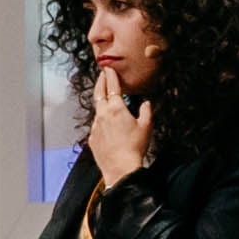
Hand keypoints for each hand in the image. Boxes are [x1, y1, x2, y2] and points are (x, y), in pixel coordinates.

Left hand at [85, 69, 151, 186]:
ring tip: (106, 101)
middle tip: (102, 75)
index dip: (111, 76)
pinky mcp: (92, 138)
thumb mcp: (146, 127)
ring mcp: (96, 127)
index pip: (112, 87)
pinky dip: (101, 122)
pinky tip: (107, 127)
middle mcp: (103, 115)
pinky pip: (97, 126)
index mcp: (116, 109)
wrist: (121, 168)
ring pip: (98, 111)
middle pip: (99, 94)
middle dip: (100, 82)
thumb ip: (146, 111)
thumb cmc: (134, 148)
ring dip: (102, 104)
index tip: (108, 69)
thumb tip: (146, 103)